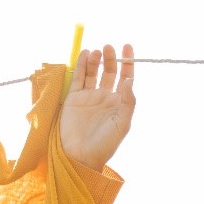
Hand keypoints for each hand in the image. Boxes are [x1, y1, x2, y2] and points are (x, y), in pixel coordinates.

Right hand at [60, 43, 134, 171]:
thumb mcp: (122, 124)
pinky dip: (81, 65)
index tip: (127, 46)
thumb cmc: (105, 144)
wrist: (80, 156)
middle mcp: (105, 97)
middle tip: (109, 47)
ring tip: (97, 52)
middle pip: (109, 71)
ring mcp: (89, 97)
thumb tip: (129, 81)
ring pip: (93, 72)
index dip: (127, 62)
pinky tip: (85, 55)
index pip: (125, 77)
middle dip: (110, 58)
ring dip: (96, 60)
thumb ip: (128, 102)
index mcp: (119, 103)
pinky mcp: (74, 98)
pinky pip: (78, 78)